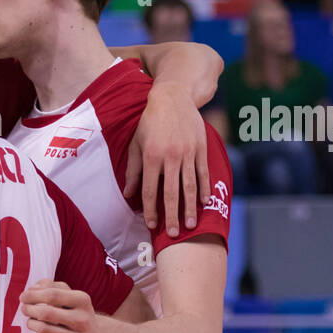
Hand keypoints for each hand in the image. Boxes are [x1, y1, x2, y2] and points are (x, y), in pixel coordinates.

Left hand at [20, 280, 100, 332]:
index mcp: (82, 301)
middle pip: (46, 312)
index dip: (32, 295)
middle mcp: (82, 319)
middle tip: (24, 309)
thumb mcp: (70, 296)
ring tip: (31, 321)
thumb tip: (32, 289)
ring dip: (31, 323)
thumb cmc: (75, 314)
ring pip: (43, 329)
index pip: (52, 294)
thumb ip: (51, 287)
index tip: (23, 297)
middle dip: (29, 309)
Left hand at [124, 81, 209, 236]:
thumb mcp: (136, 144)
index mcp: (152, 156)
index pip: (150, 190)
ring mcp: (188, 153)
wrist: (173, 98)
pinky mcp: (201, 148)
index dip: (150, 209)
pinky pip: (203, 172)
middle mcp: (170, 156)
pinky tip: (204, 203)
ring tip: (189, 225)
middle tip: (172, 234)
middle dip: (171, 215)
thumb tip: (128, 195)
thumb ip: (133, 170)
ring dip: (189, 208)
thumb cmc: (150, 122)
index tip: (151, 225)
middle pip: (171, 192)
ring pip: (190, 186)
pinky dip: (204, 189)